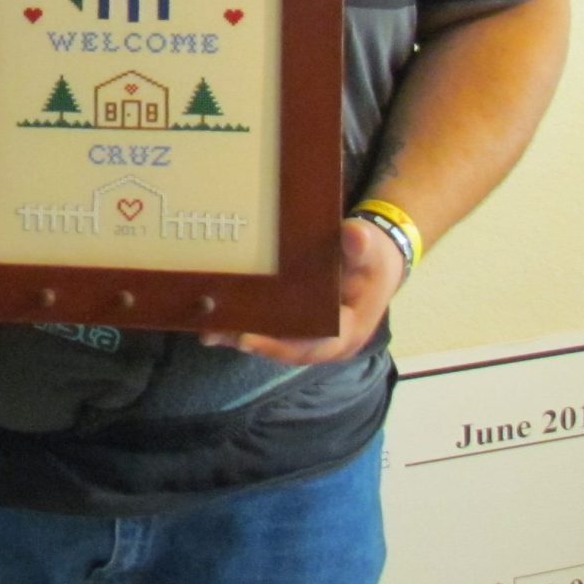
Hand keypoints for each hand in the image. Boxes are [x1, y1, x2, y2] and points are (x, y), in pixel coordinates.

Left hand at [203, 217, 403, 362]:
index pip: (313, 346)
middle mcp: (328, 340)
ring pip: (275, 341)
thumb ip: (361, 245)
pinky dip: (247, 325)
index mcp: (349, 330)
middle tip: (214, 333)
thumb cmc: (373, 254)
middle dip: (250, 342)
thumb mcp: (370, 247)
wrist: (376, 257)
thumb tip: (354, 235)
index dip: (279, 345)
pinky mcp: (299, 323)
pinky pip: (272, 329)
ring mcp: (313, 334)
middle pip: (286, 348)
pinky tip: (218, 318)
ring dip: (241, 336)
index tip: (247, 339)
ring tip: (207, 330)